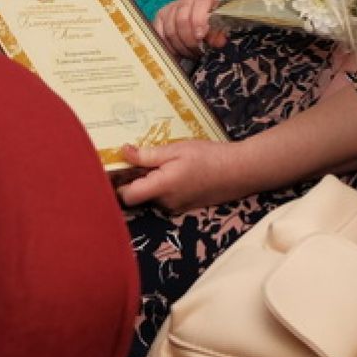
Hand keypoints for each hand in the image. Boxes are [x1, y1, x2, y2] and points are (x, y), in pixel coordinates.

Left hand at [116, 138, 252, 211]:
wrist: (239, 171)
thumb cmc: (208, 156)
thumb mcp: (176, 149)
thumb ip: (148, 154)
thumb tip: (123, 152)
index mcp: (161, 187)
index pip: (126, 197)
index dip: (118, 185)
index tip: (118, 168)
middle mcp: (165, 203)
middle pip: (138, 196)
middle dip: (136, 180)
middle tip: (143, 159)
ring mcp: (175, 208)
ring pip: (152, 197)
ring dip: (152, 182)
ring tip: (166, 162)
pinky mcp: (184, 207)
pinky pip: (165, 198)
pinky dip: (165, 186)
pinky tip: (178, 172)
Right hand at [153, 0, 226, 56]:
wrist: (198, 19)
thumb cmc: (209, 23)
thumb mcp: (218, 27)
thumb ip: (218, 34)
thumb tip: (219, 42)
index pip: (200, 4)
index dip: (199, 21)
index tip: (200, 36)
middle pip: (182, 20)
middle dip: (189, 40)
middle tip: (196, 51)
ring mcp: (171, 7)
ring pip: (170, 29)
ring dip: (180, 46)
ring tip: (189, 53)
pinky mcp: (160, 17)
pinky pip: (160, 33)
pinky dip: (168, 45)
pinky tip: (176, 52)